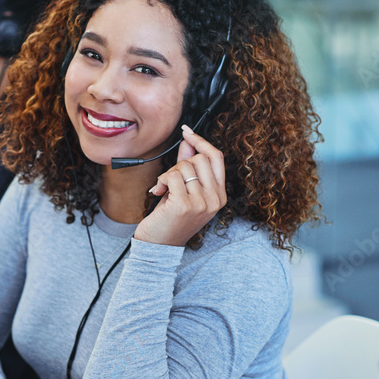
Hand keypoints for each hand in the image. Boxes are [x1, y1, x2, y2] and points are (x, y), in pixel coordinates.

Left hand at [134, 125, 226, 246]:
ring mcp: (201, 203)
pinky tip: (158, 192)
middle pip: (199, 159)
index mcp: (219, 196)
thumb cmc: (171, 219)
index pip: (217, 158)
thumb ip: (189, 167)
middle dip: (180, 163)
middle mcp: (214, 200)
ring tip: (165, 189)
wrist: (159, 246)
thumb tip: (188, 143)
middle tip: (171, 179)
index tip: (187, 132)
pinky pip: (172, 176)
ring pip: (184, 166)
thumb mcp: (185, 191)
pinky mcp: (184, 205)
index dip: (201, 142)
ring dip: (169, 174)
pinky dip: (162, 180)